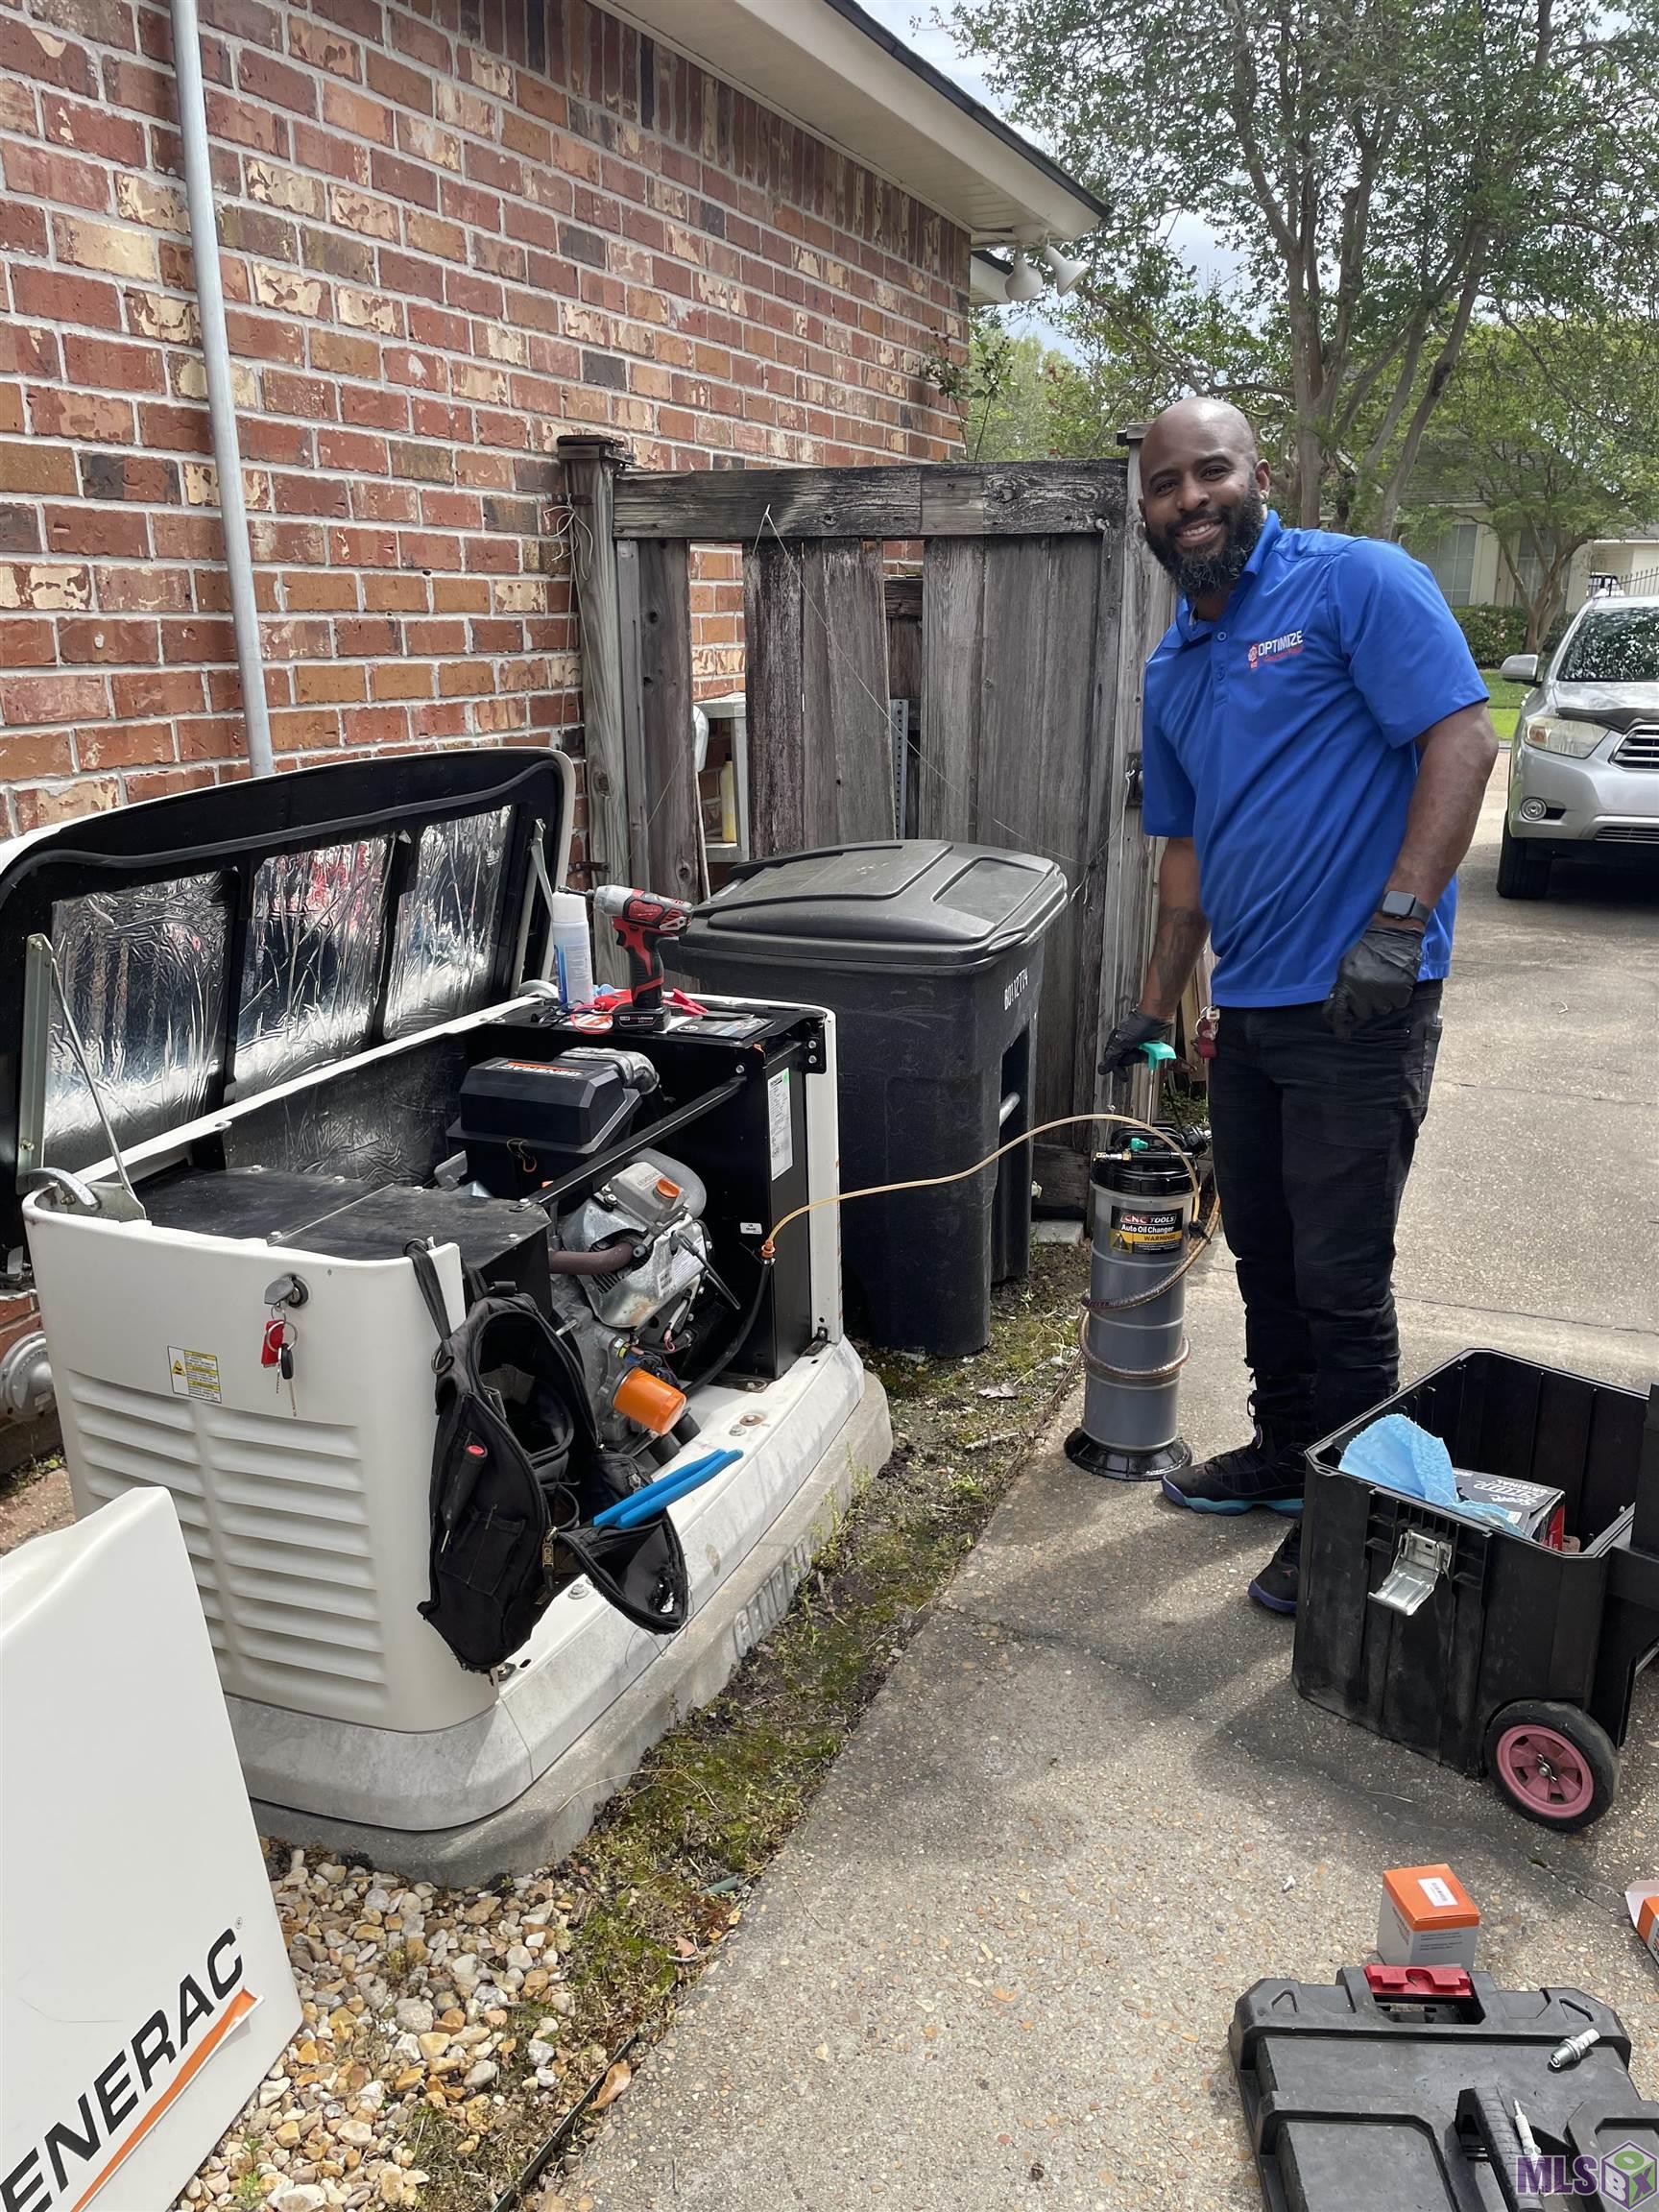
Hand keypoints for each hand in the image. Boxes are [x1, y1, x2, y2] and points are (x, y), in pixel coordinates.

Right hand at [1098, 1009, 1173, 1074]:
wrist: (1157, 1014)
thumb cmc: (1140, 1022)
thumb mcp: (1123, 1043)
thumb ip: (1112, 1058)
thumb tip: (1101, 1069)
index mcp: (1116, 1041)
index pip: (1113, 1061)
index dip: (1118, 1070)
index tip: (1125, 1078)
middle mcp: (1125, 1041)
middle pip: (1127, 1060)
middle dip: (1133, 1059)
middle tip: (1138, 1052)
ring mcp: (1137, 1041)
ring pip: (1138, 1057)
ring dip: (1144, 1055)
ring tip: (1147, 1048)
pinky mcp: (1148, 1040)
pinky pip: (1148, 1052)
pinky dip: (1151, 1052)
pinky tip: (1153, 1047)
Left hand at [1322, 923, 1423, 1038]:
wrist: (1393, 937)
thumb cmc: (1368, 950)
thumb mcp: (1347, 966)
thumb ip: (1344, 986)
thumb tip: (1340, 1005)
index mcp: (1348, 985)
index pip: (1340, 1011)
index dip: (1340, 1025)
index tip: (1343, 1036)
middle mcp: (1363, 992)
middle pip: (1364, 1014)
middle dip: (1367, 1005)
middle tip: (1372, 990)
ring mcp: (1382, 994)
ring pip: (1382, 1010)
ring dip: (1383, 1001)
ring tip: (1384, 983)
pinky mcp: (1400, 993)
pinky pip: (1398, 1004)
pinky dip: (1398, 997)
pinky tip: (1396, 983)